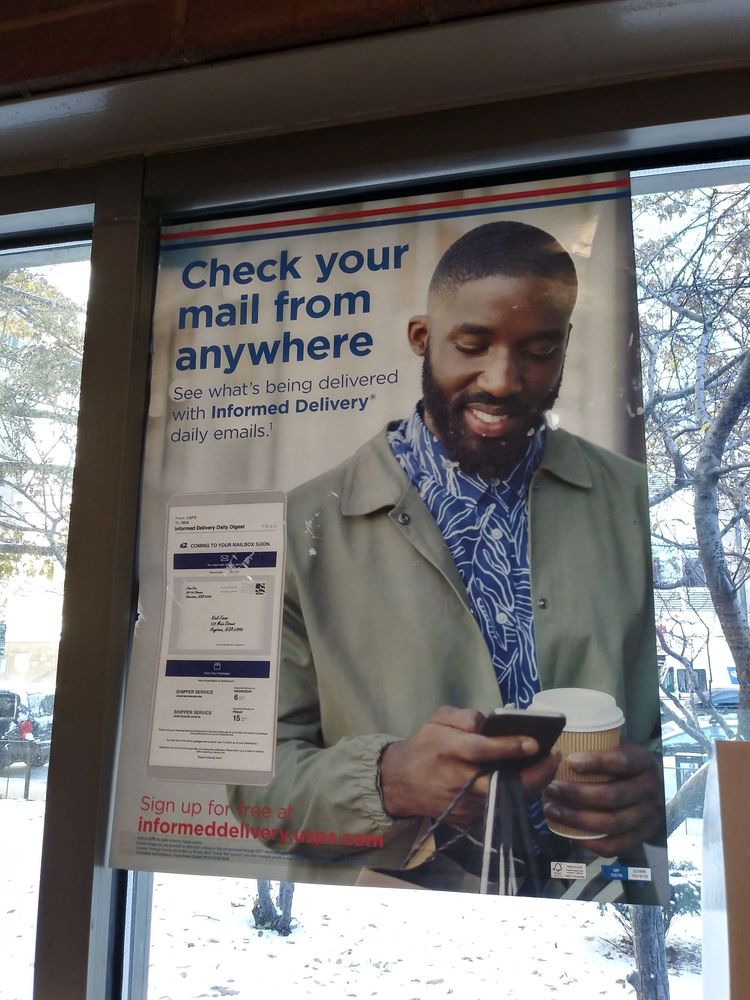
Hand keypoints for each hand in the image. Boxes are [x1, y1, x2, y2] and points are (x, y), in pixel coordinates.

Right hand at [379, 705, 559, 825]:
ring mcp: (464, 804)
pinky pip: (498, 806)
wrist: (400, 783)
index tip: (534, 742)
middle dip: (534, 774)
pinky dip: (513, 794)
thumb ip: (465, 717)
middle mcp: (459, 780)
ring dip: (531, 784)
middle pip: (502, 783)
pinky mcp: (468, 820)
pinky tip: (524, 779)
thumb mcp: (437, 720)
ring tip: (546, 765)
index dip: (509, 747)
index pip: (483, 751)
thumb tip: (492, 722)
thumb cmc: (424, 746)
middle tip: (554, 757)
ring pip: (506, 798)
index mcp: (450, 751)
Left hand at [542, 742, 663, 855]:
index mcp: (643, 763)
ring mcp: (648, 816)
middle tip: (551, 788)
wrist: (661, 790)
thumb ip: (599, 746)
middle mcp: (649, 790)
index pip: (622, 761)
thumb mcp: (622, 748)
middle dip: (578, 794)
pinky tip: (568, 833)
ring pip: (612, 823)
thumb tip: (558, 745)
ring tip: (552, 810)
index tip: (570, 761)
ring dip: (578, 819)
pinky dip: (590, 843)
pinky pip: (616, 846)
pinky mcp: (642, 837)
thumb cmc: (628, 766)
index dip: (596, 763)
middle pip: (613, 796)